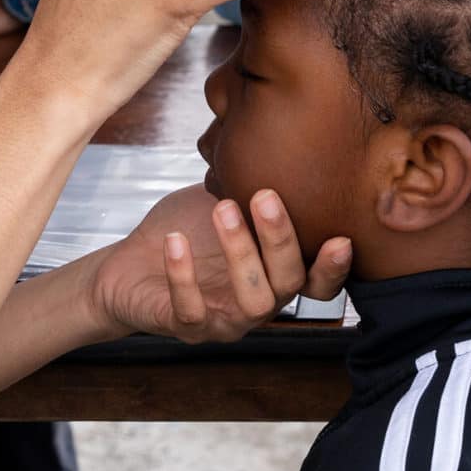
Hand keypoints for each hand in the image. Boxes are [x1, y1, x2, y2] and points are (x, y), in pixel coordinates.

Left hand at [85, 185, 352, 343]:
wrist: (128, 264)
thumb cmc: (186, 230)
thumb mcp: (223, 200)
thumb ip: (251, 186)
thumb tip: (276, 143)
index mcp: (274, 276)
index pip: (317, 283)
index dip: (333, 268)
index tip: (341, 239)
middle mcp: (258, 304)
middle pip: (288, 283)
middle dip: (280, 240)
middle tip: (264, 196)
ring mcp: (225, 321)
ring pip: (252, 301)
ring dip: (241, 253)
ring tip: (223, 209)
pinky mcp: (185, 327)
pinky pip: (191, 309)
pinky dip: (183, 275)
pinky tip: (174, 240)